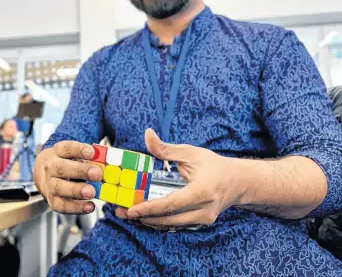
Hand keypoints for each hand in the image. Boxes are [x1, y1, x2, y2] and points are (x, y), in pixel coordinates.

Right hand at [34, 141, 102, 213]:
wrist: (45, 175)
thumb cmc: (67, 163)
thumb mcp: (76, 155)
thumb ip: (90, 158)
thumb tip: (107, 163)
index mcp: (58, 152)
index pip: (67, 148)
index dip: (79, 150)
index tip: (92, 152)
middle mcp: (51, 167)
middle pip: (62, 168)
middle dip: (80, 171)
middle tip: (96, 174)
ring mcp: (50, 185)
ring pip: (60, 188)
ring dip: (77, 190)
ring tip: (92, 192)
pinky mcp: (52, 201)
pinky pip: (62, 206)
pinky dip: (76, 207)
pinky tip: (90, 206)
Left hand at [115, 129, 239, 229]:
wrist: (237, 182)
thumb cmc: (214, 165)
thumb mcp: (190, 153)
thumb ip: (166, 148)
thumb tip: (147, 134)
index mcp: (202, 192)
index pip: (171, 204)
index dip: (149, 208)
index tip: (131, 209)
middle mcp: (204, 210)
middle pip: (169, 219)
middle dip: (143, 217)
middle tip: (121, 212)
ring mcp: (203, 219)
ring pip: (171, 224)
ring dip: (149, 220)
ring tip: (127, 214)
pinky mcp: (199, 223)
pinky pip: (176, 224)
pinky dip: (159, 220)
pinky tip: (144, 215)